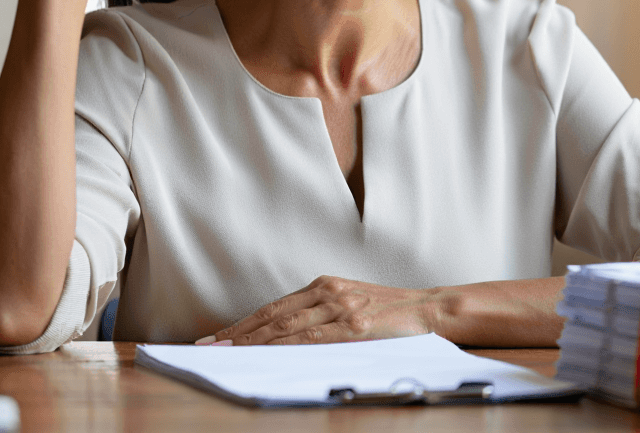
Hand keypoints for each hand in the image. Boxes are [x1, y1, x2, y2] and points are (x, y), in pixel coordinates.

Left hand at [196, 276, 439, 345]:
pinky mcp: (354, 326)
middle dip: (237, 333)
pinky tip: (266, 354)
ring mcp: (341, 308)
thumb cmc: (393, 311)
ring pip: (286, 326)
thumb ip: (322, 315)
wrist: (431, 308)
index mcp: (325, 285)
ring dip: (252, 342)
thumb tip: (286, 338)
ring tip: (226, 354)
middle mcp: (328, 292)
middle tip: (208, 347)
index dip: (243, 323)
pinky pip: (312, 338)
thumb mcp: (352, 304)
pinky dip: (285, 347)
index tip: (218, 338)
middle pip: (272, 316)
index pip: (274, 307)